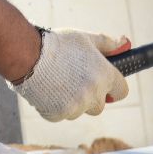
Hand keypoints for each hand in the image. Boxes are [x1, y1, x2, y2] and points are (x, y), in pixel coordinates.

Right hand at [12, 28, 130, 121]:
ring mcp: (76, 106)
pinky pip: (60, 115)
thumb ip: (109, 44)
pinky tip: (46, 89)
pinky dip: (54, 106)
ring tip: (56, 82)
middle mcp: (94, 94)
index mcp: (105, 75)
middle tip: (73, 81)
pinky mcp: (58, 114)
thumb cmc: (58, 44)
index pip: (122, 91)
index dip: (113, 88)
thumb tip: (126, 43)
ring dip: (71, 102)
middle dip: (90, 97)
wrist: (26, 54)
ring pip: (79, 111)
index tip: (103, 84)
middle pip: (99, 105)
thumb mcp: (85, 39)